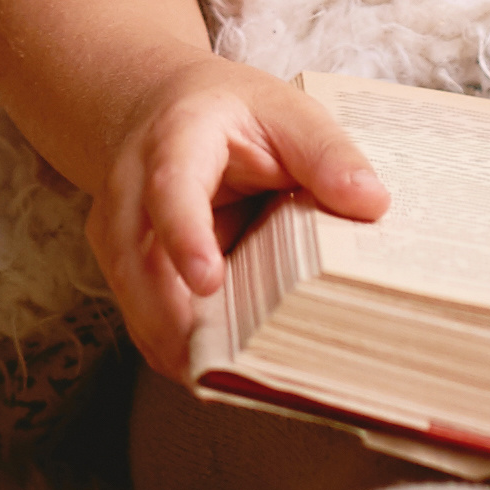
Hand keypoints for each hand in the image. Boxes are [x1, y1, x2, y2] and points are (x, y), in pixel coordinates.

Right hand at [84, 60, 388, 362]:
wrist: (160, 107)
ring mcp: (118, 229)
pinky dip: (170, 346)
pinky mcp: (123, 264)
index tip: (207, 281)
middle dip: (169, 314)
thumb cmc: (232, 113)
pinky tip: (210, 376)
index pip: (171, 187)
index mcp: (177, 138)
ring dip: (170, 341)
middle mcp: (132, 186)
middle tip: (217, 366)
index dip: (184, 236)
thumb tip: (371, 202)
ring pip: (131, 294)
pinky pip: (140, 313)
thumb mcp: (288, 112)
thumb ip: (327, 153)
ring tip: (220, 382)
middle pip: (134, 256)